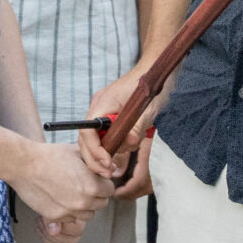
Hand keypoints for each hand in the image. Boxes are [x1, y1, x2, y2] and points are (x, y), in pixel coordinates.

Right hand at [15, 141, 114, 241]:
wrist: (24, 165)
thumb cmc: (51, 156)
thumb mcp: (78, 153)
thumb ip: (96, 163)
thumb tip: (111, 168)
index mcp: (92, 186)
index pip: (110, 190)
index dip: (103, 183)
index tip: (95, 179)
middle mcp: (83, 202)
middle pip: (101, 204)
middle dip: (96, 195)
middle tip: (83, 185)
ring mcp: (69, 211)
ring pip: (87, 214)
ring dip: (84, 206)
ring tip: (72, 192)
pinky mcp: (56, 217)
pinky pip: (71, 218)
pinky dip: (69, 211)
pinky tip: (60, 197)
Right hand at [79, 68, 158, 196]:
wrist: (156, 70)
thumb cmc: (152, 85)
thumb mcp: (149, 107)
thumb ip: (138, 125)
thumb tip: (129, 140)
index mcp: (103, 103)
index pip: (87, 131)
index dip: (94, 151)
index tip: (108, 163)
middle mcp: (99, 107)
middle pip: (86, 139)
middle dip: (95, 159)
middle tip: (109, 172)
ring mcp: (103, 112)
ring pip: (94, 140)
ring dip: (104, 155)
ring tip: (117, 166)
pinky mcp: (110, 117)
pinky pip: (104, 136)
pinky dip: (110, 148)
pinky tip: (120, 154)